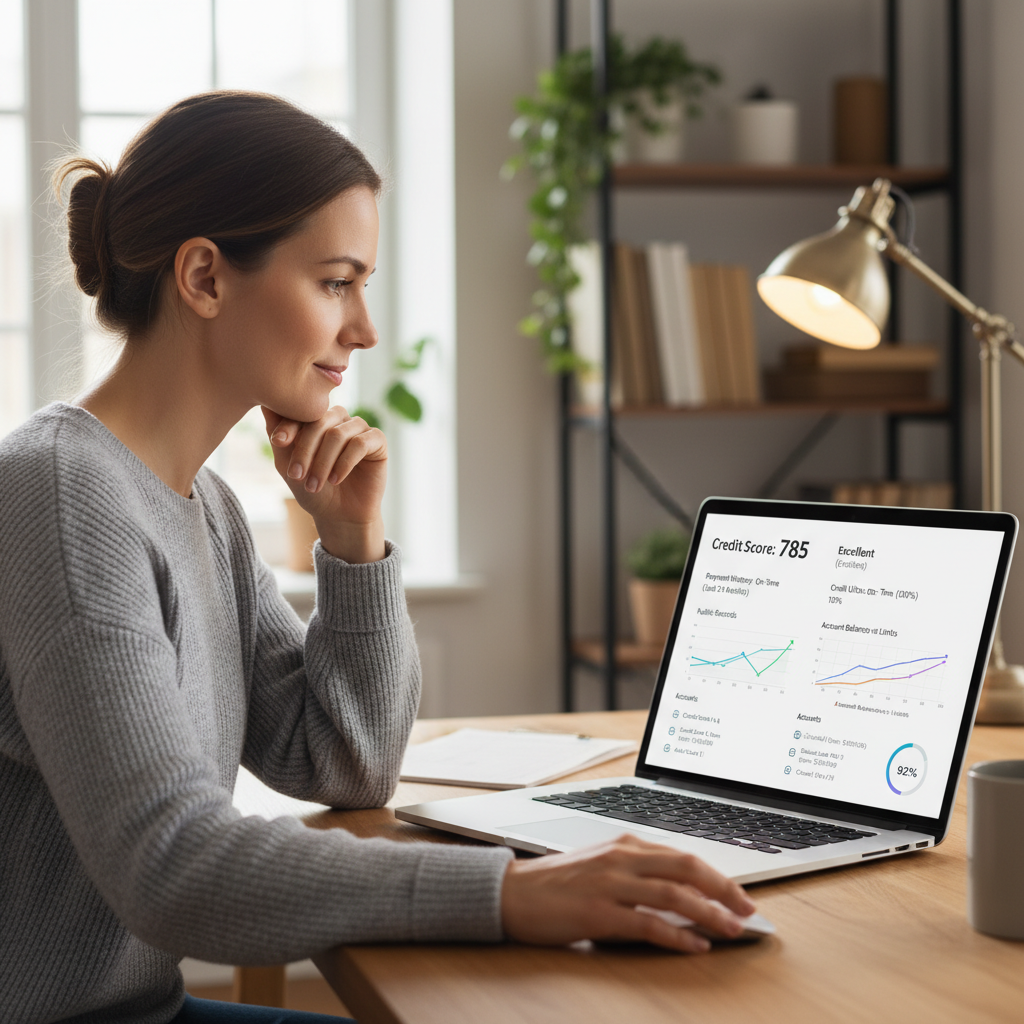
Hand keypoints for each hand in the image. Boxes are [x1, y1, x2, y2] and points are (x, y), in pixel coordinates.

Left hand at [263, 406, 386, 563]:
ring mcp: (359, 428)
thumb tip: (265, 404)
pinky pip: (361, 443)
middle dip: (305, 449)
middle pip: (320, 421)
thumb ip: (278, 434)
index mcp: (316, 419)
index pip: (302, 411)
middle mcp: (338, 419)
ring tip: (315, 485)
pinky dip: (345, 463)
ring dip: (323, 462)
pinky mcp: (377, 441)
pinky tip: (336, 479)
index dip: (289, 425)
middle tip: (296, 475)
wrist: (338, 516)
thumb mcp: (288, 463)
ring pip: (339, 434)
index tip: (278, 442)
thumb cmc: (312, 489)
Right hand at [501, 834, 755, 953]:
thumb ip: (637, 870)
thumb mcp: (601, 865)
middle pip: (686, 868)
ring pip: (674, 894)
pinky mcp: (599, 912)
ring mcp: (610, 884)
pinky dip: (677, 935)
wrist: (512, 893)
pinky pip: (648, 923)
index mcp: (625, 844)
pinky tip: (696, 946)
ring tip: (732, 930)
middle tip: (748, 910)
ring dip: (710, 913)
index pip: (683, 855)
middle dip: (724, 890)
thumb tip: (681, 889)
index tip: (740, 894)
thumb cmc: (557, 883)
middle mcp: (621, 858)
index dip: (718, 875)